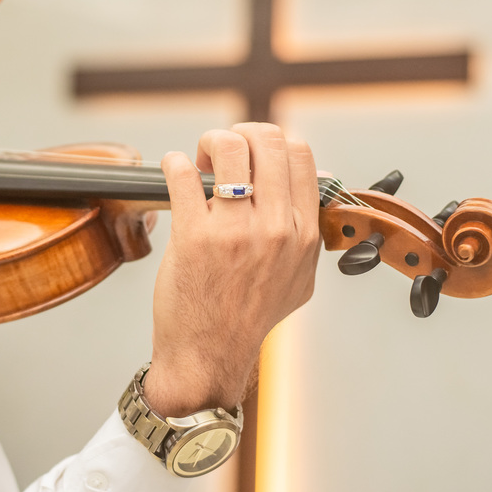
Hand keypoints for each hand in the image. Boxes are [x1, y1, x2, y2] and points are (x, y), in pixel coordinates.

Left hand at [144, 123, 319, 415]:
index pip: (299, 153)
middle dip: (239, 135)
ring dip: (208, 144)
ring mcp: (234, 232)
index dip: (270, 142)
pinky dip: (174, 163)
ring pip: (227, 148)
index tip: (251, 155)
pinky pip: (183, 174)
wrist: (209, 356)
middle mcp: (274, 228)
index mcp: (303, 233)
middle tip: (220, 151)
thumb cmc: (249, 317)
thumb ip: (309, 231)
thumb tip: (319, 182)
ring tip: (198, 161)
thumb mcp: (299, 278)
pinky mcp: (193, 236)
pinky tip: (173, 172)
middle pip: (266, 140)